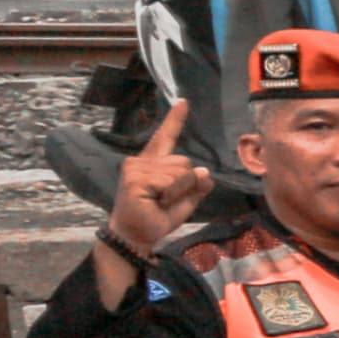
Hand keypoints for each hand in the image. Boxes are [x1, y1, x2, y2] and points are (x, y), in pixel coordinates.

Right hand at [105, 97, 212, 258]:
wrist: (137, 235)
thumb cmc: (158, 216)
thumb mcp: (185, 199)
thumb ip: (196, 184)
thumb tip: (203, 172)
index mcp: (153, 163)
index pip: (166, 137)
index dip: (175, 120)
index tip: (184, 102)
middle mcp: (141, 161)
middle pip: (185, 162)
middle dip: (185, 184)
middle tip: (166, 199)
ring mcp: (136, 168)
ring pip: (181, 172)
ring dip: (178, 191)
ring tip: (160, 201)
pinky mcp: (135, 178)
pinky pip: (171, 181)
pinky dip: (171, 195)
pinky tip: (155, 202)